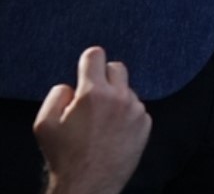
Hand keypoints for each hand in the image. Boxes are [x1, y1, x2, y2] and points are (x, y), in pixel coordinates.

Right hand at [34, 46, 150, 193]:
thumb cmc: (65, 156)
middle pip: (117, 67)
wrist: (89, 184)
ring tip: (101, 121)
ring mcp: (136, 110)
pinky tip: (114, 131)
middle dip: (103, 76)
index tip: (86, 66)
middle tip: (93, 95)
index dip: (88, 60)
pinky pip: (137, 108)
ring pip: (127, 90)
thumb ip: (56, 95)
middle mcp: (119, 97)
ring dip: (116, 98)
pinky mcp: (146, 124)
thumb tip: (71, 86)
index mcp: (94, 93)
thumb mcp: (45, 124)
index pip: (96, 55)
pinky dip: (126, 114)